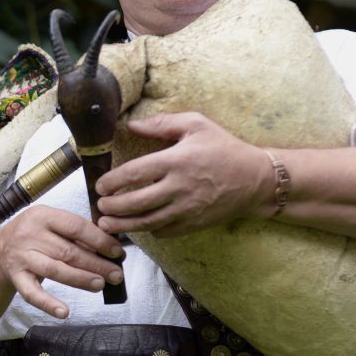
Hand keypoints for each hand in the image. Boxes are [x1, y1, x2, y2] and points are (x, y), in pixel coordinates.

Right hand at [0, 206, 124, 317]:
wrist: (0, 249)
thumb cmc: (35, 235)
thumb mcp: (52, 224)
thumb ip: (75, 234)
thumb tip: (109, 249)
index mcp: (42, 215)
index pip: (76, 226)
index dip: (99, 240)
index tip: (118, 252)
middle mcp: (29, 234)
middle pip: (68, 251)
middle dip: (96, 264)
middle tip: (116, 274)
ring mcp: (21, 257)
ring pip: (55, 270)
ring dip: (80, 279)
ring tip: (100, 285)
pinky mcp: (16, 277)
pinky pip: (32, 293)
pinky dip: (48, 304)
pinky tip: (64, 312)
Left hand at [94, 112, 270, 236]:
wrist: (255, 179)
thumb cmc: (223, 148)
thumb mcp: (196, 125)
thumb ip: (162, 123)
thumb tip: (131, 124)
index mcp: (177, 160)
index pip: (136, 173)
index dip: (113, 181)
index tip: (100, 185)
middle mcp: (180, 187)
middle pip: (136, 202)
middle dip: (113, 207)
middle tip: (100, 206)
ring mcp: (188, 209)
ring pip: (148, 222)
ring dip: (124, 225)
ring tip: (106, 224)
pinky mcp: (194, 224)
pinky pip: (165, 232)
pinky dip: (149, 230)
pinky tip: (138, 226)